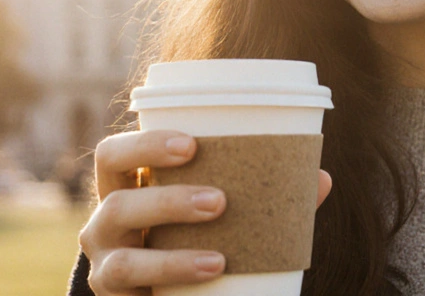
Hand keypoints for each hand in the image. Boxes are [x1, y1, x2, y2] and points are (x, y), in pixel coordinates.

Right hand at [78, 130, 331, 294]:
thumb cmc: (195, 240)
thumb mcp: (218, 217)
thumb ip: (261, 198)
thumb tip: (320, 179)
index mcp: (126, 188)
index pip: (114, 155)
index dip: (145, 144)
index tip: (193, 143)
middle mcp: (105, 223)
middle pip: (116, 200)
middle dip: (169, 198)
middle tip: (220, 200)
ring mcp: (103, 265)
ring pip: (122, 256)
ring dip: (172, 253)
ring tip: (220, 254)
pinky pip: (132, 287)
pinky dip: (174, 275)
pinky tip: (211, 271)